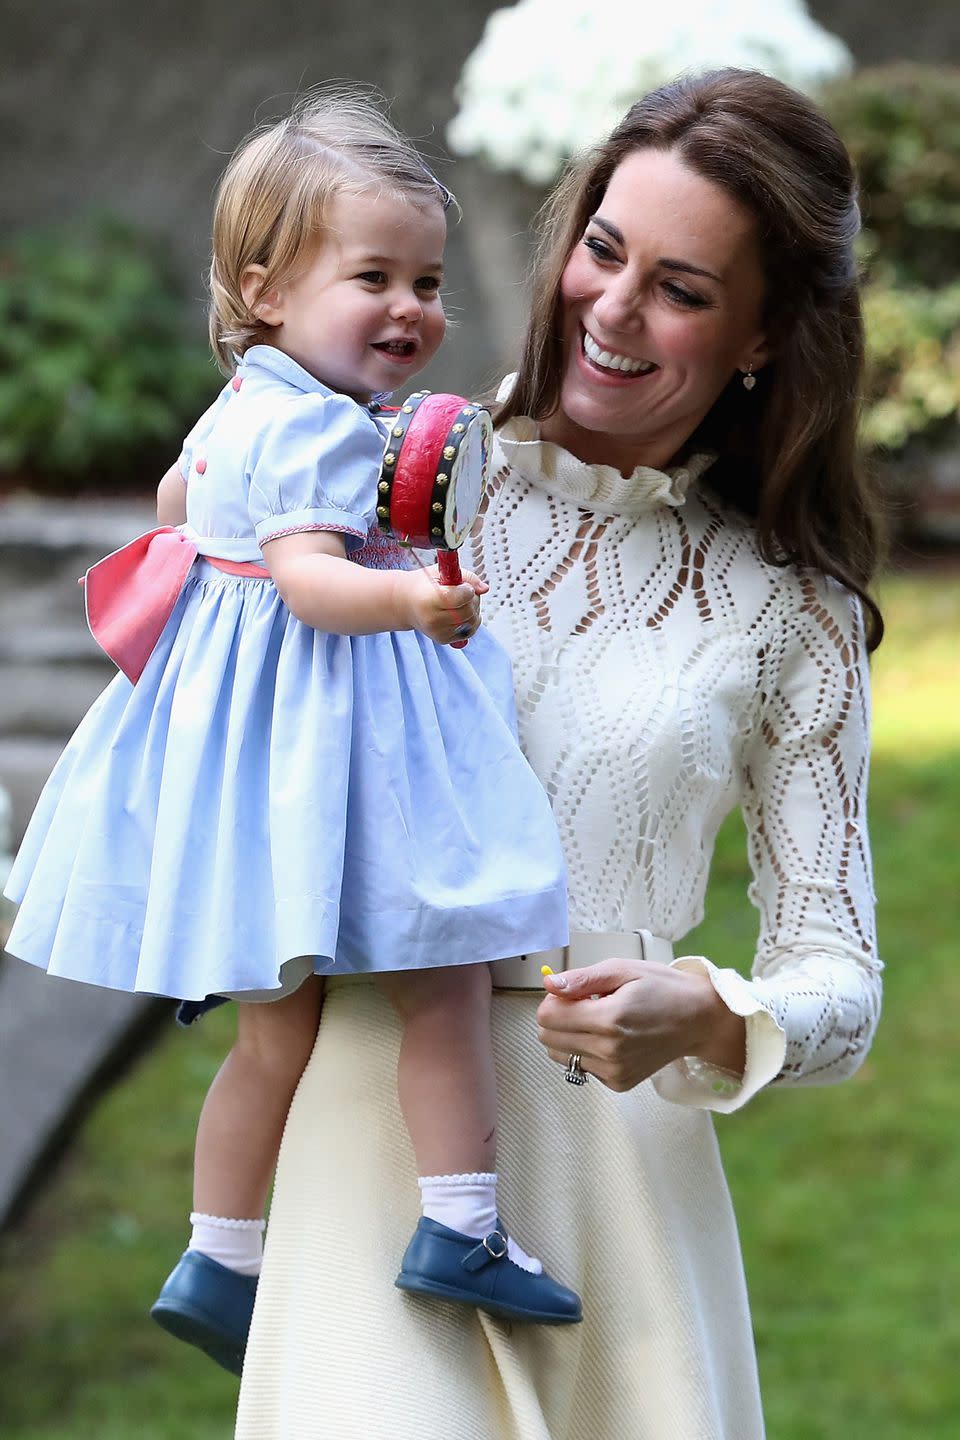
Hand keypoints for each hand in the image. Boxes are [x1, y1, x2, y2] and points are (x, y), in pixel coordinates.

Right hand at [395, 565, 487, 644]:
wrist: (405, 603)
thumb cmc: (424, 585)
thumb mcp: (441, 572)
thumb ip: (466, 577)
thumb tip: (484, 588)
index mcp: (430, 599)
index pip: (462, 597)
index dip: (467, 589)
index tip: (462, 586)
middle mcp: (433, 619)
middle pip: (468, 611)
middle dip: (472, 599)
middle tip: (463, 592)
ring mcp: (438, 632)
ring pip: (472, 622)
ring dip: (473, 610)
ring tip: (461, 602)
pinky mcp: (443, 639)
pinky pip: (468, 631)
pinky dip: (469, 621)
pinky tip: (460, 613)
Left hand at [536, 958, 745, 1091]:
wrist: (698, 1020)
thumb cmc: (663, 988)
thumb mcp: (623, 969)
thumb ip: (582, 979)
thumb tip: (549, 984)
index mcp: (609, 1019)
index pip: (548, 1017)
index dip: (553, 1000)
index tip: (573, 993)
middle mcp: (609, 1050)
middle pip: (548, 1039)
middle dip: (558, 1018)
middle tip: (586, 1004)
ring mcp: (614, 1071)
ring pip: (560, 1055)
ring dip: (570, 1036)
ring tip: (599, 1020)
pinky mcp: (619, 1083)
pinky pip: (582, 1067)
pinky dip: (587, 1051)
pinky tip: (611, 1037)